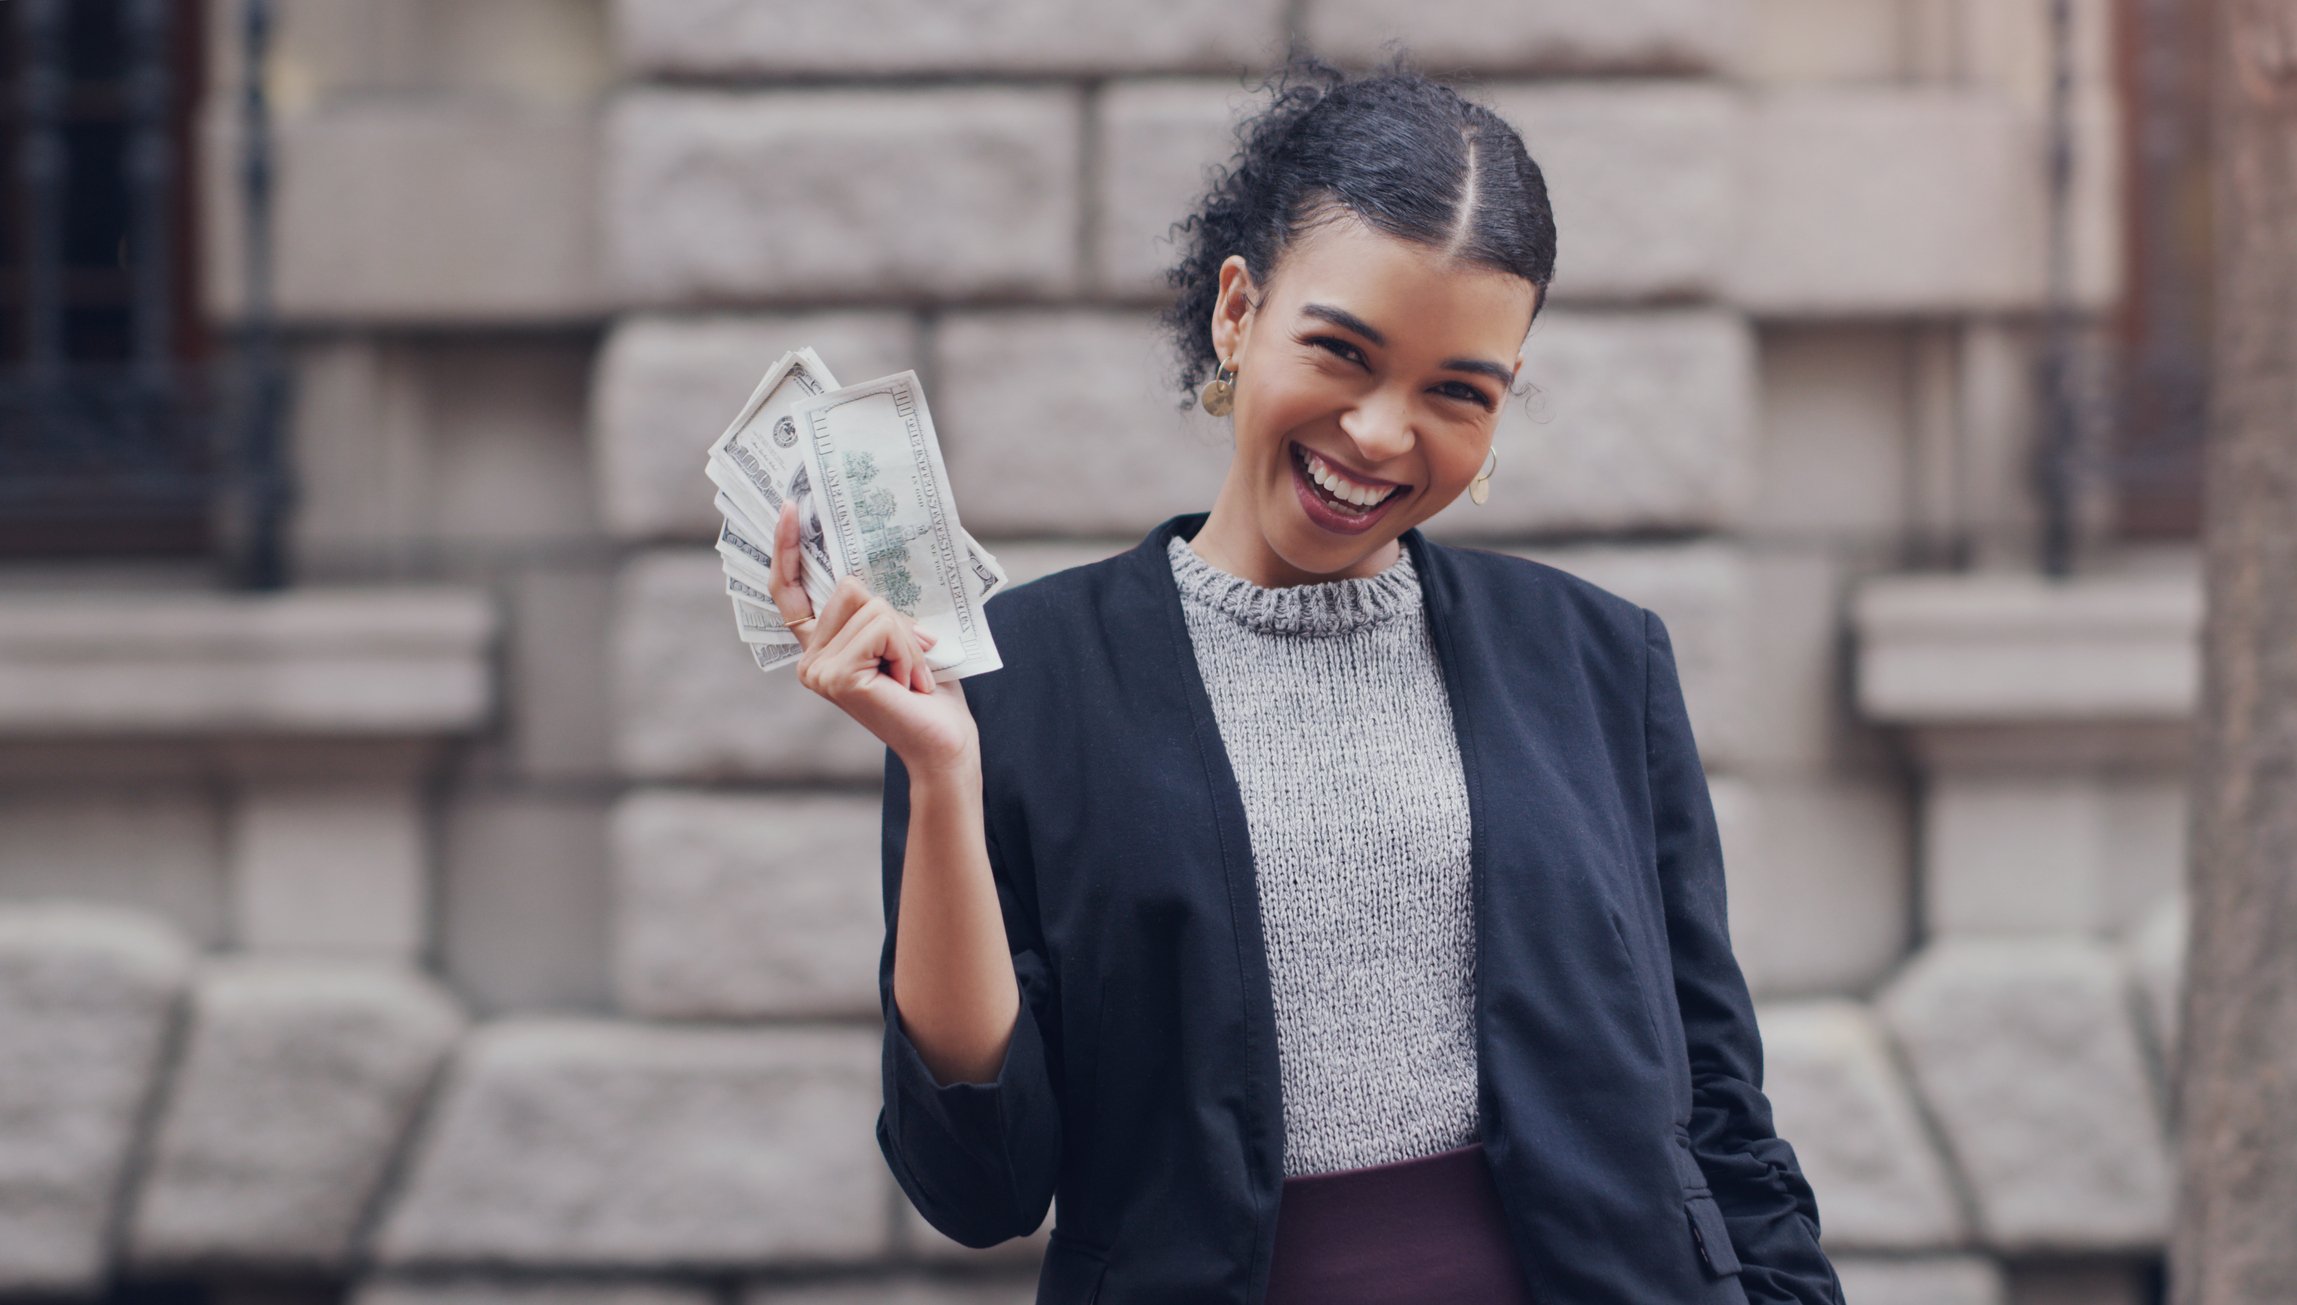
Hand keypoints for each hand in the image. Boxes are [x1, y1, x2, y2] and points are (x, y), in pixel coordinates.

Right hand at [771, 498, 980, 775]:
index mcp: (821, 647)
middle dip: (893, 614)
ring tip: (911, 674)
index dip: (786, 548)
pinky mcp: (838, 676)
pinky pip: (881, 626)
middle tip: (912, 655)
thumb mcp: (902, 636)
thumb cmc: (928, 691)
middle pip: (848, 585)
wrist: (944, 742)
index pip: (790, 590)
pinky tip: (909, 683)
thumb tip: (869, 570)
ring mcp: (818, 670)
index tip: (791, 507)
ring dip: (905, 635)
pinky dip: (907, 648)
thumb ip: (877, 606)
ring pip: (870, 604)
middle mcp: (810, 659)